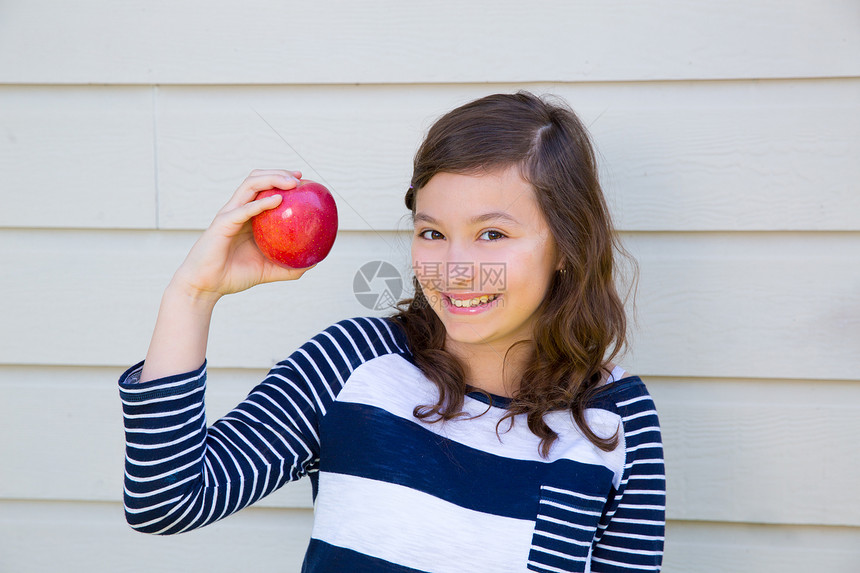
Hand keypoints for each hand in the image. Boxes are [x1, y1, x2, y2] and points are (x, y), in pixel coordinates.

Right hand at [171, 169, 313, 302]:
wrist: (206, 286)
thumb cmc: (235, 276)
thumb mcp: (269, 271)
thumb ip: (290, 267)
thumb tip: (315, 261)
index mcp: (248, 217)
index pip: (265, 189)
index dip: (283, 180)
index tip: (303, 181)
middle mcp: (238, 210)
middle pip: (257, 180)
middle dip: (278, 172)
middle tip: (299, 177)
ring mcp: (229, 214)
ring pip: (250, 185)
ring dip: (272, 178)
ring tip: (292, 182)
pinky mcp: (222, 224)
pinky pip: (243, 210)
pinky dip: (260, 203)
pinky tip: (278, 200)